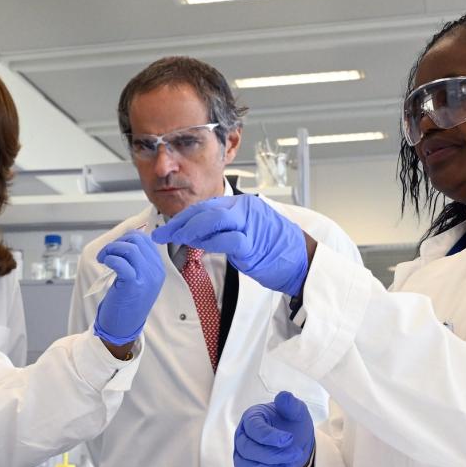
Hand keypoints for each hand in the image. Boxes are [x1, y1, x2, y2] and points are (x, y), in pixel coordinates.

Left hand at [92, 231, 165, 344]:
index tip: (115, 248)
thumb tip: (124, 241)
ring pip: (130, 249)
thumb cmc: (127, 302)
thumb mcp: (139, 280)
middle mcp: (155, 272)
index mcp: (158, 268)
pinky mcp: (133, 285)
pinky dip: (110, 259)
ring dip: (111, 249)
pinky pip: (121, 262)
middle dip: (117, 242)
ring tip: (103, 258)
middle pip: (137, 240)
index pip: (145, 240)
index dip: (126, 239)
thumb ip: (137, 262)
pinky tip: (105, 263)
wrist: (124, 327)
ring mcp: (146, 278)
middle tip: (106, 253)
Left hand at [152, 195, 307, 295]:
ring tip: (176, 241)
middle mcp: (245, 210)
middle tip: (162, 235)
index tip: (166, 229)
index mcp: (242, 205)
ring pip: (213, 219)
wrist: (303, 261)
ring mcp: (251, 225)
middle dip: (179, 223)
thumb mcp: (245, 233)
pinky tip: (199, 248)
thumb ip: (221, 230)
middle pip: (204, 210)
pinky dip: (210, 243)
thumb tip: (193, 235)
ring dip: (190, 231)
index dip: (182, 217)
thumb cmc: (273, 250)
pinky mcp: (255, 244)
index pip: (205, 206)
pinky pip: (227, 239)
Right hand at [233, 391, 314, 466]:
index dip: (270, 437)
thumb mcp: (297, 412)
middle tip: (295, 454)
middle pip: (248, 450)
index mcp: (252, 418)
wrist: (294, 443)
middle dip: (273, 455)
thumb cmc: (292, 424)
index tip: (289, 439)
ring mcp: (241, 454)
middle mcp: (242, 436)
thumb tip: (284, 397)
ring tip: (289, 465)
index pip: (253, 429)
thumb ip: (291, 405)